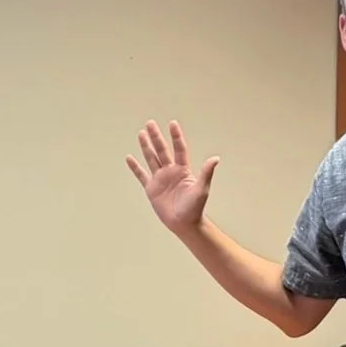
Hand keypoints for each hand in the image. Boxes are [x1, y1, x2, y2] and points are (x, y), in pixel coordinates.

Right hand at [126, 120, 218, 235]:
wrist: (184, 223)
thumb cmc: (195, 208)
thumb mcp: (202, 189)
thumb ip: (206, 173)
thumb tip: (215, 158)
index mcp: (183, 170)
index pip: (179, 149)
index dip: (176, 137)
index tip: (172, 124)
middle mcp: (170, 171)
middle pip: (162, 150)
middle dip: (156, 137)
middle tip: (150, 123)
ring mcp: (160, 179)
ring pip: (151, 159)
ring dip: (146, 146)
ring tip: (141, 133)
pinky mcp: (151, 188)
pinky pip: (141, 175)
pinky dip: (135, 167)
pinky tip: (129, 158)